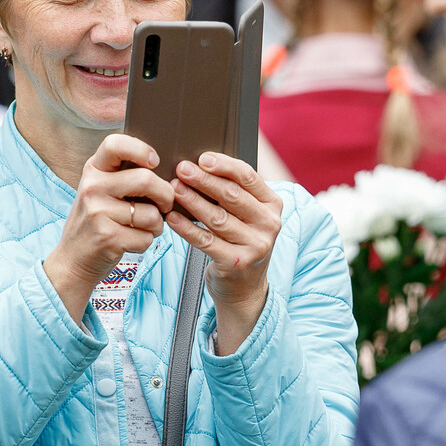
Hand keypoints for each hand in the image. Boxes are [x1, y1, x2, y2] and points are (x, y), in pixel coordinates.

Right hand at [45, 133, 173, 323]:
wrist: (73, 259)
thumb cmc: (96, 222)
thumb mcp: (100, 191)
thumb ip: (123, 176)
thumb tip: (167, 173)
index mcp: (93, 170)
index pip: (115, 144)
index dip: (140, 149)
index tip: (154, 162)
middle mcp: (92, 187)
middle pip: (146, 180)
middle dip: (166, 195)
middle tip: (165, 205)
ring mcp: (98, 213)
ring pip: (151, 214)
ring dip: (157, 225)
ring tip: (144, 228)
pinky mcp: (107, 237)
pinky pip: (146, 237)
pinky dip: (146, 242)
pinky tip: (131, 242)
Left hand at [166, 152, 282, 354]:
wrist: (245, 287)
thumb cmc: (240, 241)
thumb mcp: (248, 215)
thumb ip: (234, 192)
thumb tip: (200, 165)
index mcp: (273, 205)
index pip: (248, 177)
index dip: (224, 165)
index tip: (202, 157)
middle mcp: (269, 224)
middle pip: (231, 195)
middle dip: (203, 180)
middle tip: (181, 169)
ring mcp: (255, 246)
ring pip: (217, 217)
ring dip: (192, 201)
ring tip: (173, 189)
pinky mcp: (236, 263)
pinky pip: (206, 241)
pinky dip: (187, 228)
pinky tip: (172, 217)